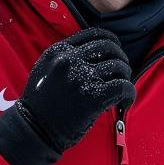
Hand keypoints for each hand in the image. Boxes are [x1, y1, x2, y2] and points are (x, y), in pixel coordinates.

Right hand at [20, 28, 135, 154]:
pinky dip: (129, 94)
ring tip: (121, 91)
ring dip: (125, 78)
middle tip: (122, 74)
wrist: (34, 130)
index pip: (94, 34)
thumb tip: (94, 55)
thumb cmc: (41, 105)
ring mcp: (82, 77)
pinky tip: (125, 102)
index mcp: (58, 51)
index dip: (111, 42)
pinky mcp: (93, 97)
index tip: (115, 52)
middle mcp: (70, 60)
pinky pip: (123, 86)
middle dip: (121, 59)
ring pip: (119, 66)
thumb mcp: (45, 70)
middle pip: (110, 47)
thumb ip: (64, 59)